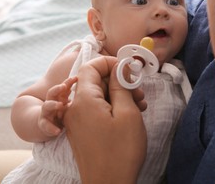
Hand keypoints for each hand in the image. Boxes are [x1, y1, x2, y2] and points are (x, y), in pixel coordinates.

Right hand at [38, 77, 77, 136]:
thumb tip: (89, 86)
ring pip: (46, 106)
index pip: (62, 87)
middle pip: (51, 93)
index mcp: (58, 97)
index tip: (75, 77)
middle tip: (64, 86)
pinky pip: (46, 126)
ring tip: (60, 105)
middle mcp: (50, 103)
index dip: (67, 82)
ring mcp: (46, 113)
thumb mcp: (67, 103)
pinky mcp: (44, 124)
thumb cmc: (60, 113)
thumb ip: (74, 96)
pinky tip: (58, 131)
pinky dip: (52, 128)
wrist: (47, 125)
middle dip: (57, 88)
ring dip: (53, 104)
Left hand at [64, 56, 146, 183]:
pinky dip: (111, 107)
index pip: (90, 66)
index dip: (110, 63)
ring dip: (117, 95)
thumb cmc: (120, 152)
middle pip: (94, 82)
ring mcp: (76, 121)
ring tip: (138, 106)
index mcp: (83, 100)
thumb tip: (120, 67)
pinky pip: (94, 110)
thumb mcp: (127, 113)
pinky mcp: (81, 131)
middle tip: (139, 93)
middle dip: (117, 82)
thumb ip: (121, 85)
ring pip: (97, 96)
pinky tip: (128, 116)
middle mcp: (75, 108)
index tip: (128, 70)